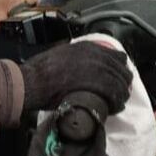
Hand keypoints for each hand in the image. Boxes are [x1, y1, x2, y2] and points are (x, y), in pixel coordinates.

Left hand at [0, 0, 37, 31]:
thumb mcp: (10, 24)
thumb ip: (21, 21)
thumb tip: (29, 23)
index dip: (39, 3)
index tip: (41, 8)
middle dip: (28, 4)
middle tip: (30, 14)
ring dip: (17, 4)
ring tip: (18, 14)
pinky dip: (8, 4)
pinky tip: (5, 12)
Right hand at [18, 41, 132, 112]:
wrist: (32, 81)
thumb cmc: (39, 70)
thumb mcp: (59, 54)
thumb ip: (73, 56)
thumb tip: (78, 63)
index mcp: (87, 47)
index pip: (116, 56)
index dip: (120, 68)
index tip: (118, 76)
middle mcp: (95, 56)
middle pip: (121, 70)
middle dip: (123, 82)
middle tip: (121, 92)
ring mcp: (96, 70)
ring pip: (119, 83)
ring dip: (121, 94)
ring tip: (119, 103)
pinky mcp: (95, 85)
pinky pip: (114, 94)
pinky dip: (117, 103)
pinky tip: (116, 108)